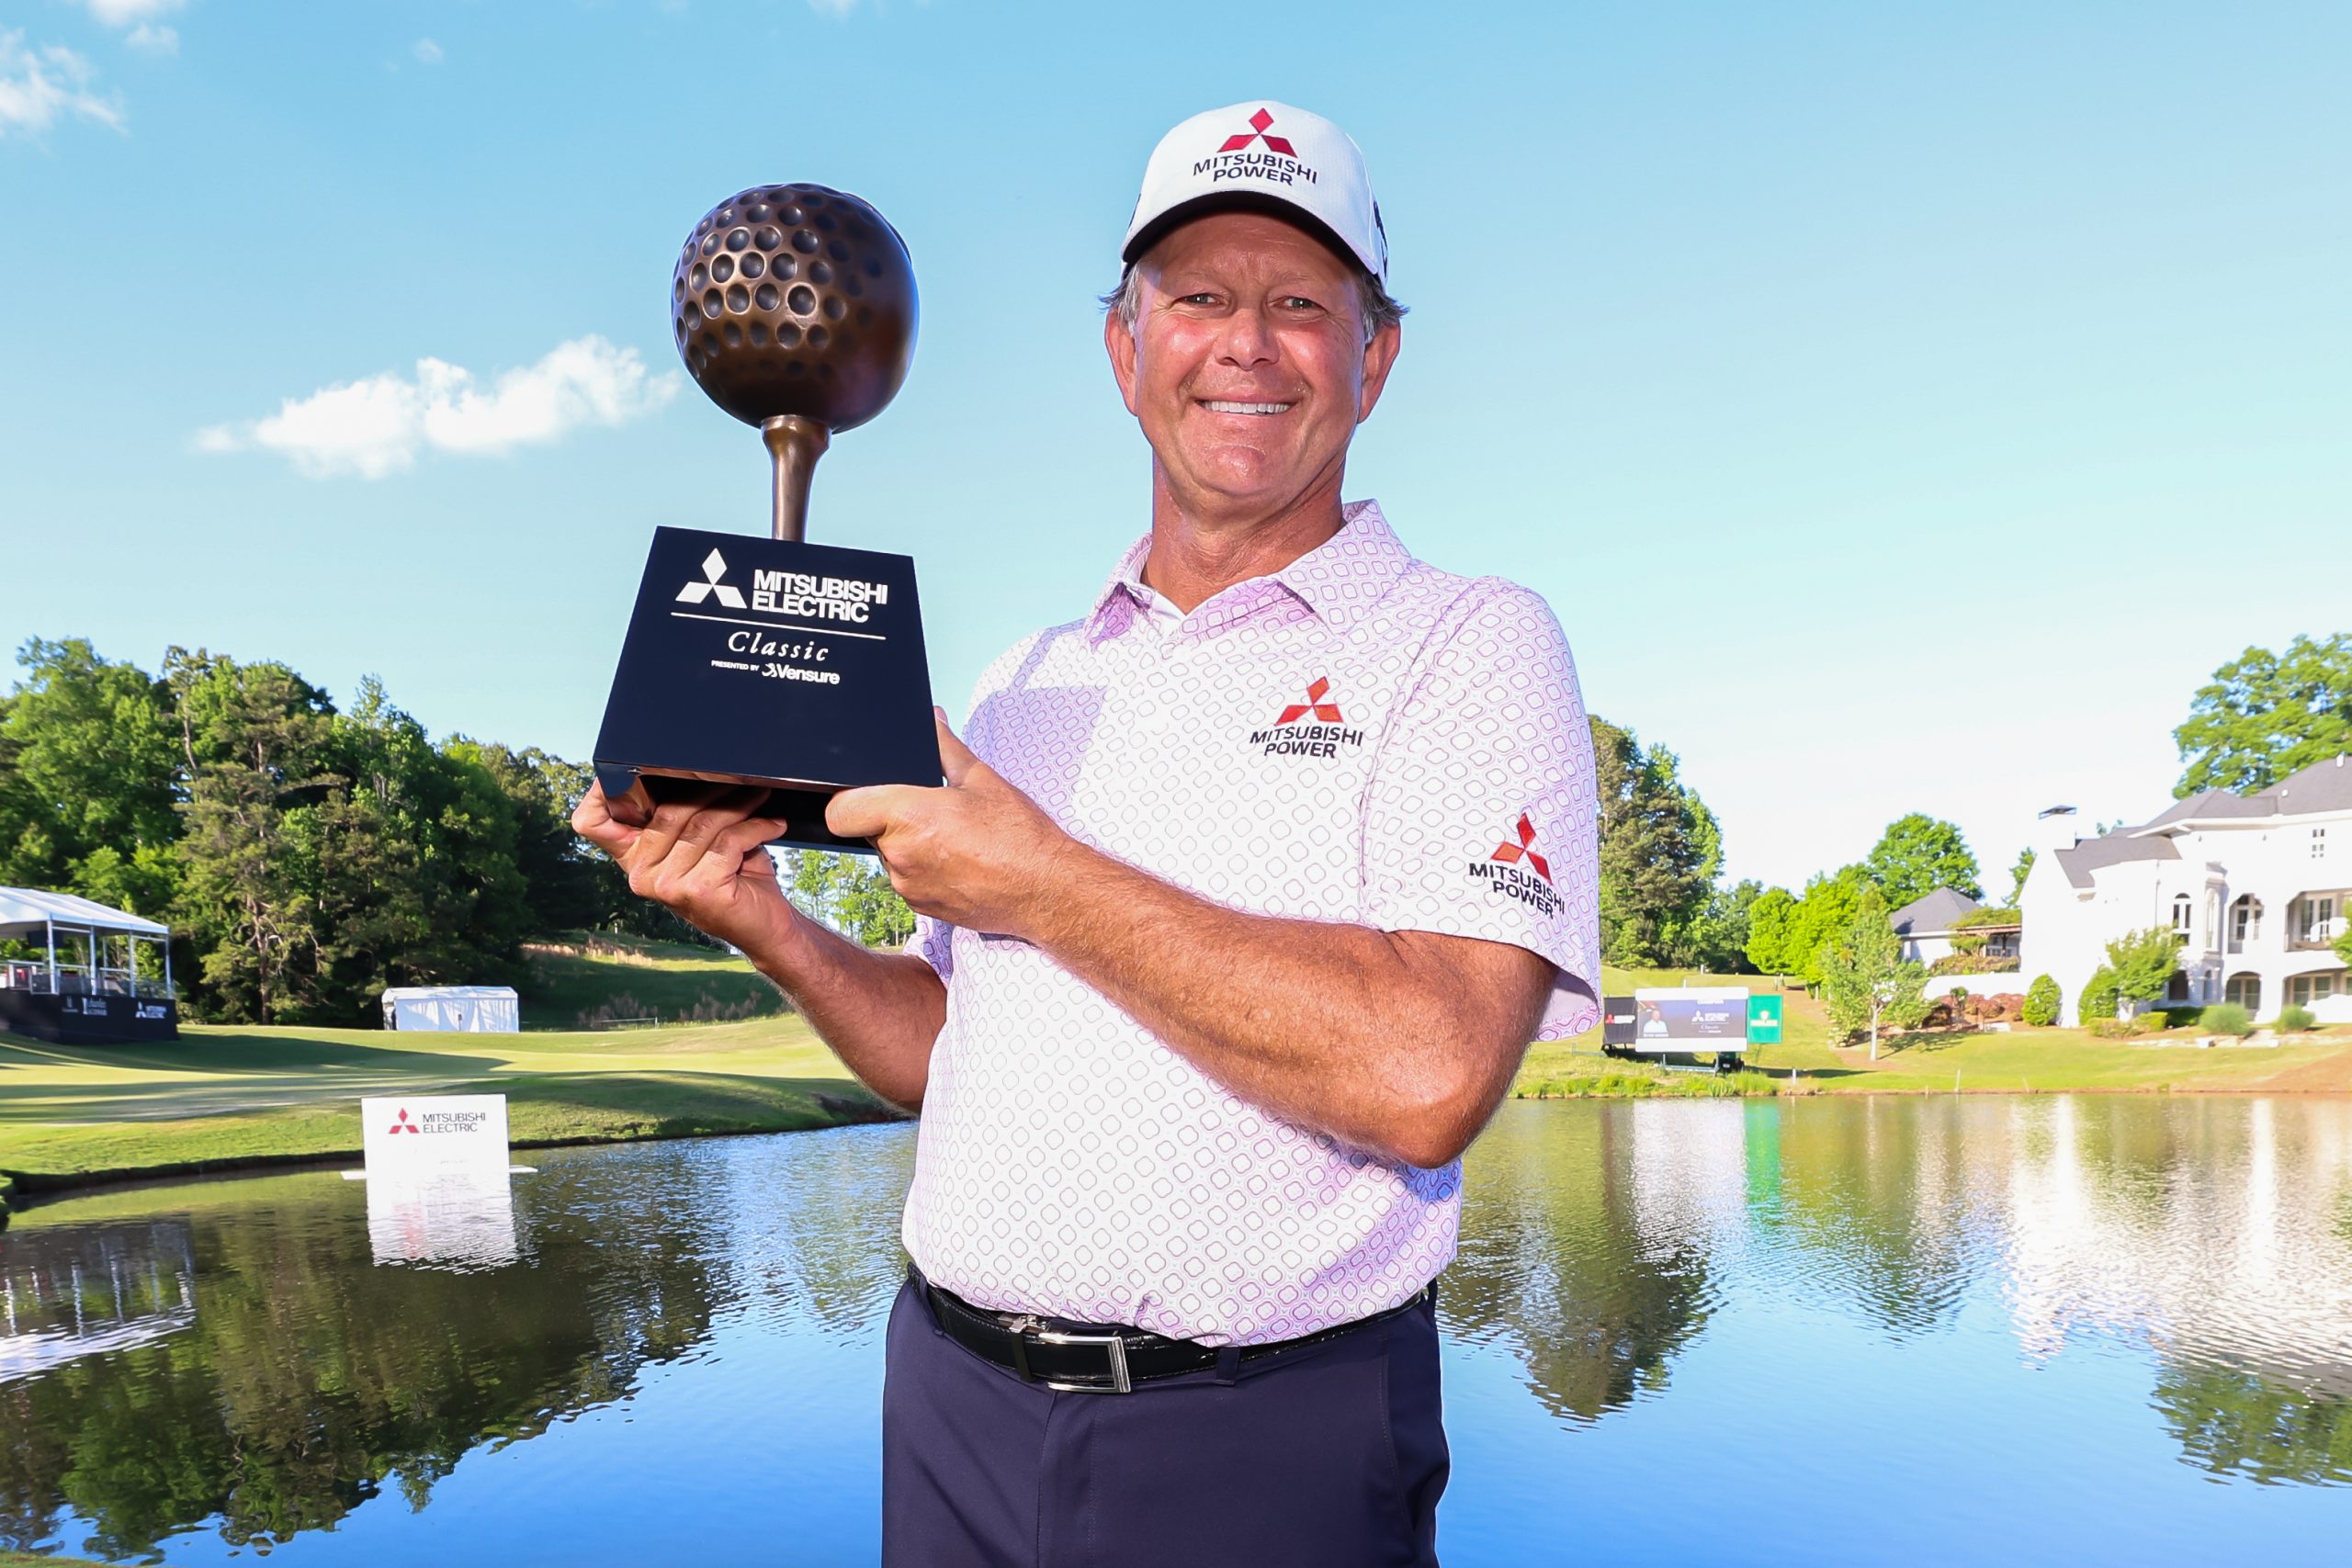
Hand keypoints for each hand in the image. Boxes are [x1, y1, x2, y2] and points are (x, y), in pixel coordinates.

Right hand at [572, 781, 793, 953]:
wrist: (764, 926)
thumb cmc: (733, 877)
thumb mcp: (698, 843)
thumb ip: (680, 814)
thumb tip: (691, 765)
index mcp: (634, 858)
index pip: (593, 823)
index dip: (604, 791)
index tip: (639, 766)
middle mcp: (641, 875)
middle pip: (668, 810)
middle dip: (710, 789)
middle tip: (742, 780)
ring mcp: (666, 886)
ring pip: (702, 824)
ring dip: (739, 805)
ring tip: (760, 797)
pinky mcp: (698, 890)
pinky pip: (728, 841)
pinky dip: (757, 827)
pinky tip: (773, 825)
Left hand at [825, 711, 1078, 938]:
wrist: (1045, 889)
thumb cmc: (1018, 834)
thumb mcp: (982, 779)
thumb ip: (945, 747)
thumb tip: (931, 719)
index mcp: (909, 815)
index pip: (842, 810)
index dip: (850, 799)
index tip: (872, 794)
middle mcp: (899, 853)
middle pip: (868, 829)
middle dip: (891, 818)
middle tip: (933, 812)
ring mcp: (908, 885)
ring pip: (890, 855)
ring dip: (908, 845)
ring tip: (953, 840)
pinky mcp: (921, 906)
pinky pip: (907, 880)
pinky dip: (923, 869)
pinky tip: (958, 862)